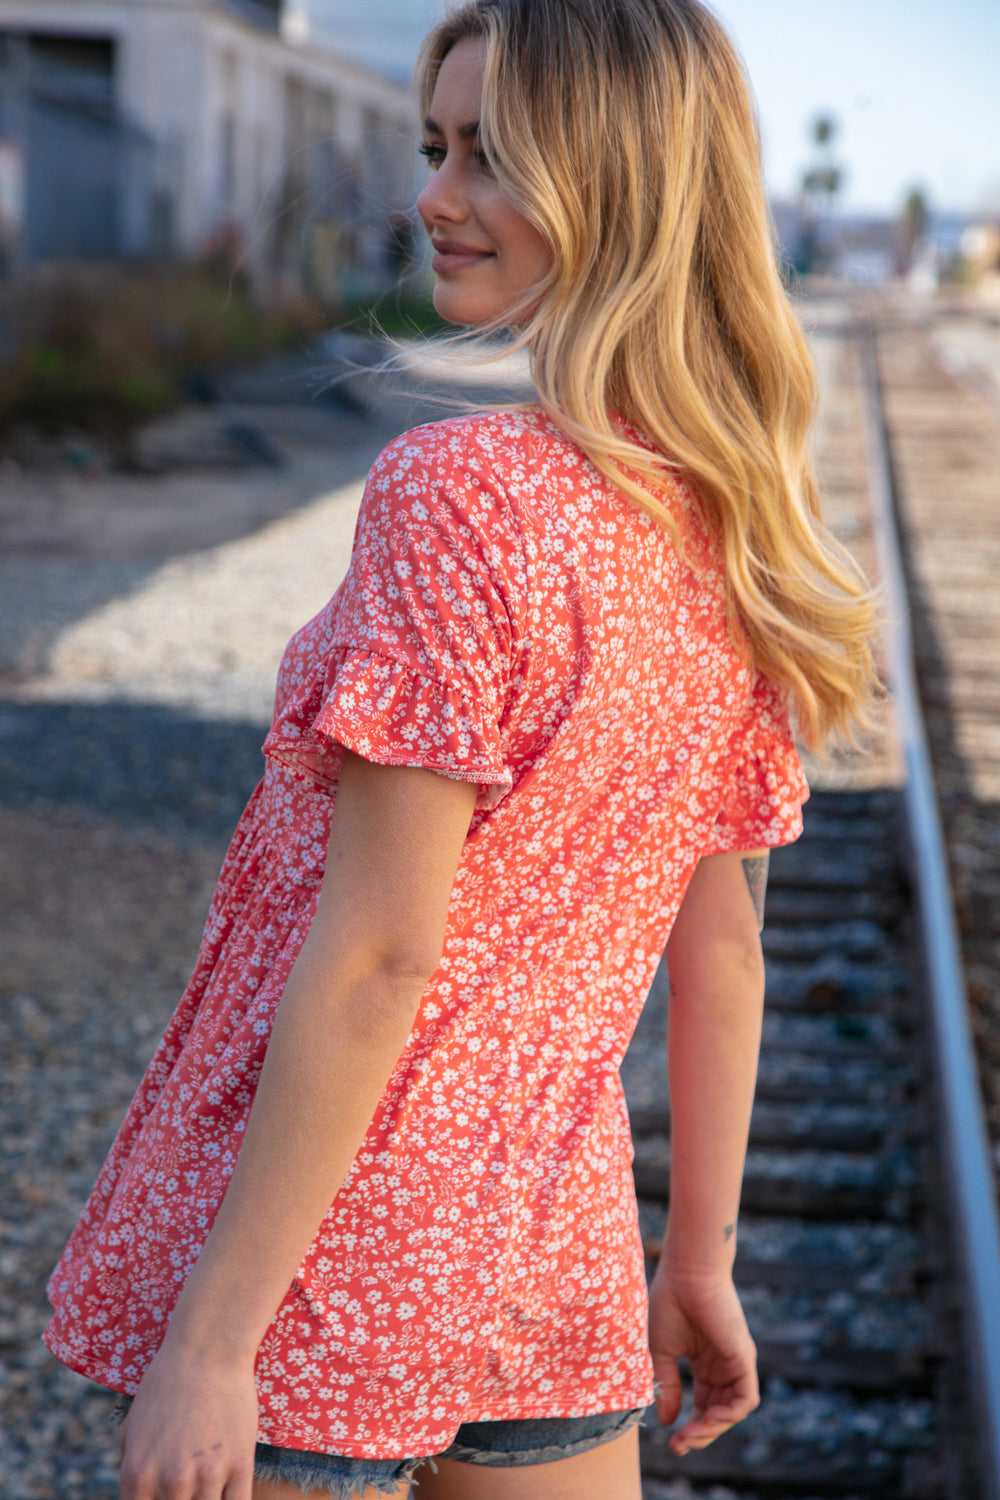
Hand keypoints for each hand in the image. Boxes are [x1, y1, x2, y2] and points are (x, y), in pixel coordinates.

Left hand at [119, 1345, 258, 1498]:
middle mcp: (170, 1483)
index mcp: (137, 1477)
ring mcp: (207, 1476)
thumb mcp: (131, 1429)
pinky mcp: (240, 1465)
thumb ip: (133, 1470)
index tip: (168, 1496)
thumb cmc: (166, 1385)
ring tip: (208, 1486)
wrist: (207, 1351)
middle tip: (188, 1488)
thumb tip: (142, 1497)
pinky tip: (228, 1494)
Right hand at [648, 1261, 758, 1456]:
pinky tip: (707, 1419)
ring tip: (690, 1435)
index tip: (671, 1441)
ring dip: (713, 1429)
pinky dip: (729, 1415)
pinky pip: (745, 1399)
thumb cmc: (670, 1302)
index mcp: (703, 1362)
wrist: (686, 1272)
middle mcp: (722, 1366)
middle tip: (680, 1445)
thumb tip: (669, 1422)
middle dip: (700, 1434)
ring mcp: (735, 1363)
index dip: (689, 1426)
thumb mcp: (661, 1351)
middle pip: (718, 1412)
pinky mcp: (744, 1358)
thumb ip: (667, 1385)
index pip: (702, 1405)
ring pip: (732, 1411)